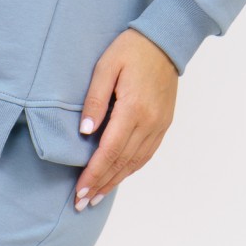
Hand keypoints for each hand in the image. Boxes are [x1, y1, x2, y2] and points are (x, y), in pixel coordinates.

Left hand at [73, 29, 178, 210]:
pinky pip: (147, 154)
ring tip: (96, 196)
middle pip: (123, 162)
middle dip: (101, 184)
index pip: (111, 150)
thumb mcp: (105, 67)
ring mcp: (160, 125)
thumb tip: (85, 133)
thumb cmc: (130, 50)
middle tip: (81, 203)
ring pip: (136, 162)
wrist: (165, 41)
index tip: (80, 191)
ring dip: (115, 181)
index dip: (94, 173)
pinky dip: (131, 169)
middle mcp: (150, 122)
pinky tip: (118, 176)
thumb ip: (95, 99)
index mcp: (134, 108)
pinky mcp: (164, 124)